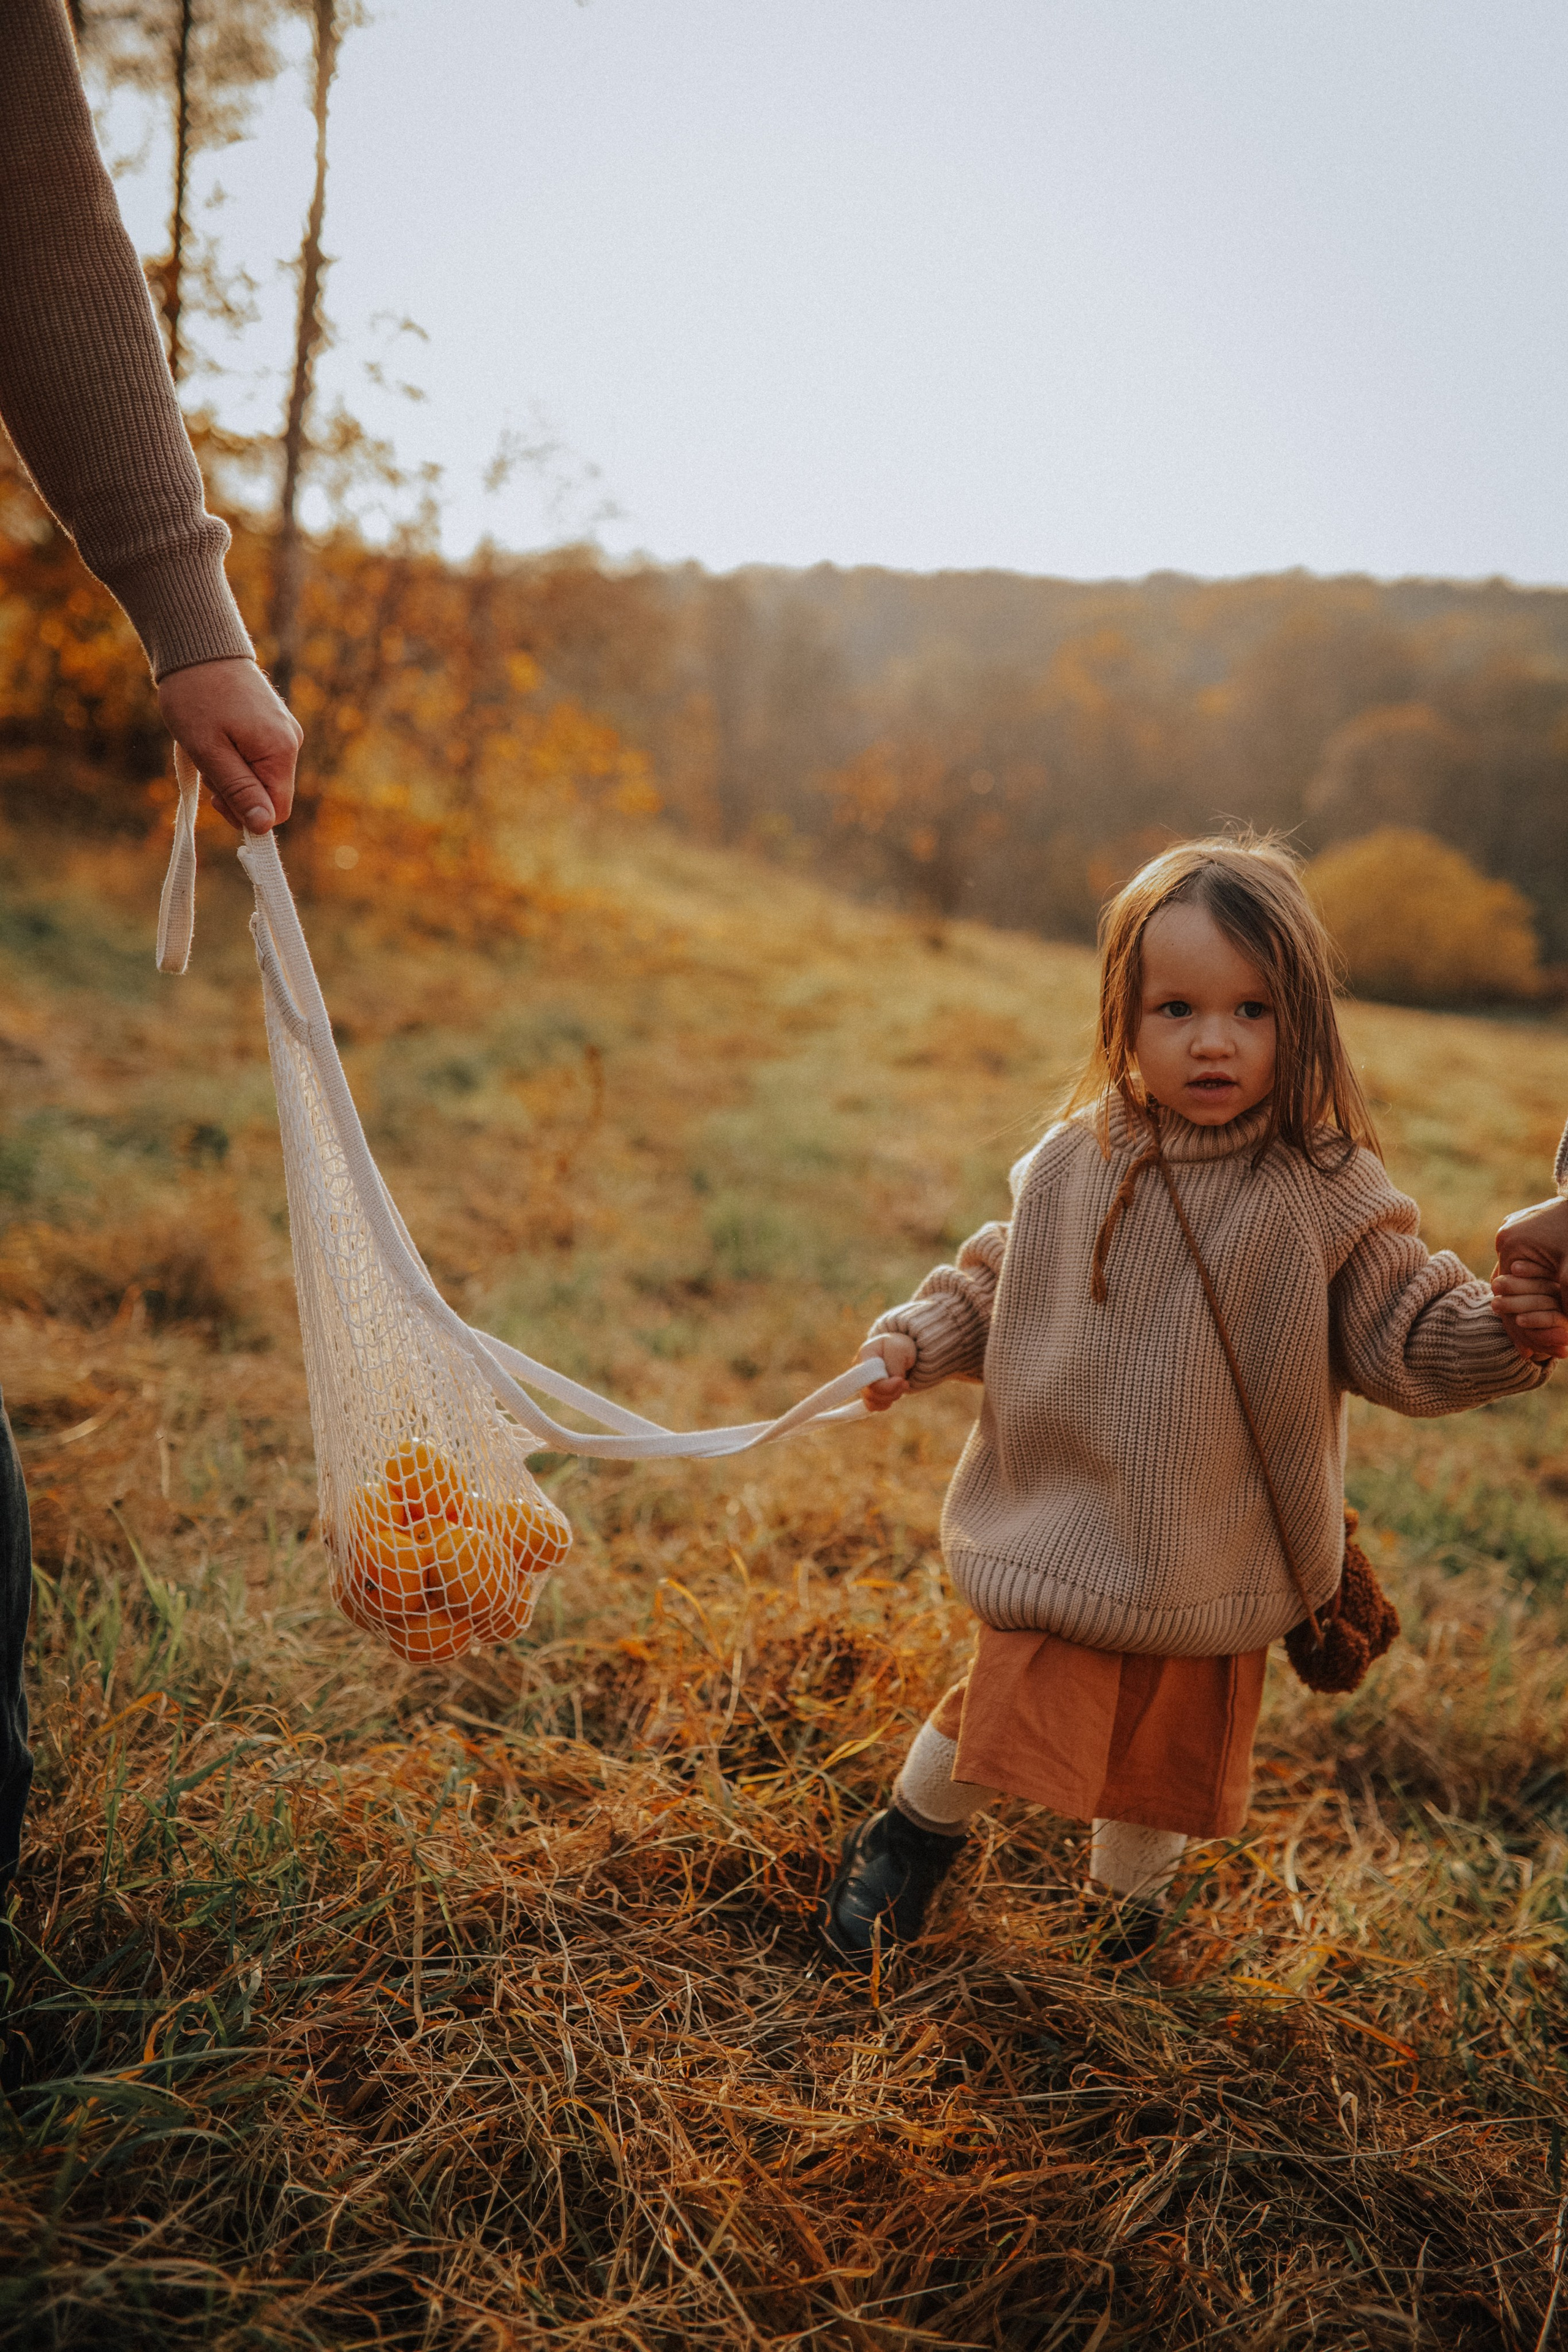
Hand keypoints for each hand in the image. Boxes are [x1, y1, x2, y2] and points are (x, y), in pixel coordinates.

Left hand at [156, 657, 302, 833]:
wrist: (197, 645)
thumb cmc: (196, 697)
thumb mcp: (210, 752)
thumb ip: (239, 790)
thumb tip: (264, 827)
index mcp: (280, 751)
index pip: (277, 810)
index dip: (246, 816)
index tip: (215, 799)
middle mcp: (291, 741)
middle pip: (270, 794)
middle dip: (237, 792)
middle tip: (207, 769)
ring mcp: (284, 729)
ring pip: (262, 775)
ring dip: (233, 773)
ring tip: (208, 746)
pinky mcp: (273, 721)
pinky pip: (259, 756)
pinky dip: (236, 756)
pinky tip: (217, 737)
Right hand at [859, 1333, 915, 1411]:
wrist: (898, 1351)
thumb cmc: (898, 1347)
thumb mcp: (900, 1350)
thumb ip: (895, 1367)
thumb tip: (893, 1382)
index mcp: (864, 1355)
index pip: (869, 1379)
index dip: (887, 1386)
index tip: (902, 1380)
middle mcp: (858, 1370)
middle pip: (871, 1393)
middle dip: (892, 1392)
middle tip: (905, 1383)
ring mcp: (860, 1382)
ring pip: (872, 1401)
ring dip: (891, 1397)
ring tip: (901, 1385)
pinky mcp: (865, 1392)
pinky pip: (872, 1406)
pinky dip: (885, 1403)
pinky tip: (894, 1393)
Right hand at [1492, 1197, 1567, 1361]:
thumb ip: (1564, 1304)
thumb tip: (1563, 1333)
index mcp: (1510, 1244)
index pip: (1507, 1295)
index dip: (1519, 1328)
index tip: (1530, 1354)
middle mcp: (1507, 1235)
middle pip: (1511, 1288)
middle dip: (1525, 1319)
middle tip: (1535, 1352)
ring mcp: (1516, 1229)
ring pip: (1520, 1277)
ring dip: (1532, 1303)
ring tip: (1547, 1333)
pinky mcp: (1529, 1228)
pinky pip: (1529, 1263)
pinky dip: (1538, 1284)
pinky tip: (1549, 1304)